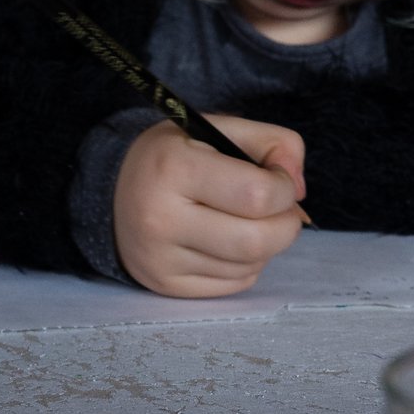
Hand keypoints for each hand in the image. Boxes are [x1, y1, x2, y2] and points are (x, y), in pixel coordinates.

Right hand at [113, 114, 306, 297]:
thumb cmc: (174, 155)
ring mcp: (162, 259)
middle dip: (287, 224)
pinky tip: (230, 240)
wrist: (113, 190)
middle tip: (283, 209)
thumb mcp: (217, 128)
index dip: (285, 188)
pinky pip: (235, 284)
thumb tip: (299, 189)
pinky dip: (247, 264)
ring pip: (250, 266)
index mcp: (173, 168)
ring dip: (268, 245)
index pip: (257, 195)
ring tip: (251, 220)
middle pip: (257, 241)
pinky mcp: (166, 285)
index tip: (280, 179)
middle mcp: (161, 219)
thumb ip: (271, 142)